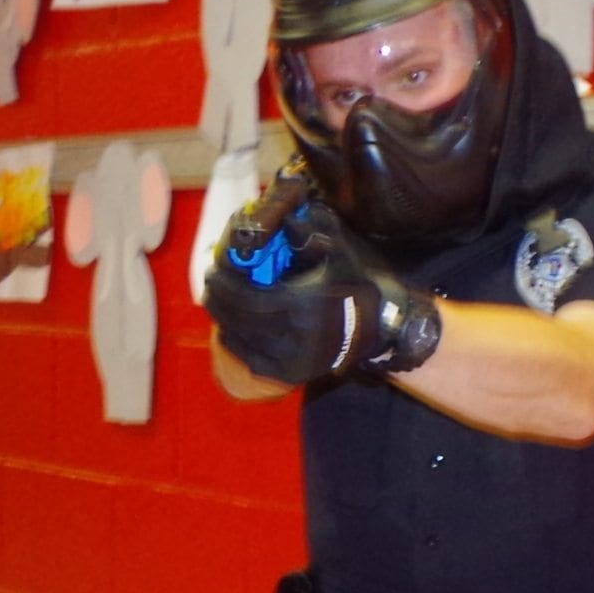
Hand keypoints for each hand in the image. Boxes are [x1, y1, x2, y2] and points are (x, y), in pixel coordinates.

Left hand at [202, 199, 443, 389]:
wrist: (381, 332)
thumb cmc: (359, 287)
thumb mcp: (339, 254)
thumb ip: (310, 233)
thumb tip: (279, 217)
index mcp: (303, 307)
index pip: (246, 297)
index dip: (225, 283)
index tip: (213, 267)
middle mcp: (292, 338)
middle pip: (236, 317)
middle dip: (218, 296)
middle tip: (211, 280)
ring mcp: (288, 361)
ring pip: (237, 337)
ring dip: (223, 315)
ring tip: (218, 296)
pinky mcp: (286, 375)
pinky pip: (247, 356)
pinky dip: (234, 336)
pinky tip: (232, 321)